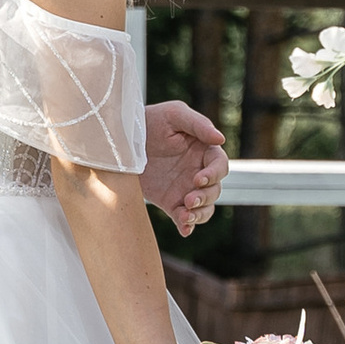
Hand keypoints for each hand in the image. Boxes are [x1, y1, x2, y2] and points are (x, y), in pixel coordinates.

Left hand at [141, 99, 227, 240]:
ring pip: (204, 207)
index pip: (220, 165)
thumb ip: (198, 124)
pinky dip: (187, 226)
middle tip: (189, 200)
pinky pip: (184, 217)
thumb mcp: (174, 115)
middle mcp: (198, 171)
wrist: (123, 140)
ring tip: (186, 216)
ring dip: (199, 214)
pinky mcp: (171, 202)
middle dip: (205, 197)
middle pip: (215, 190)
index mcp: (204, 150)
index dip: (214, 174)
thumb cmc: (151, 120)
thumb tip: (221, 138)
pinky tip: (184, 229)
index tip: (199, 178)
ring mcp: (186, 189)